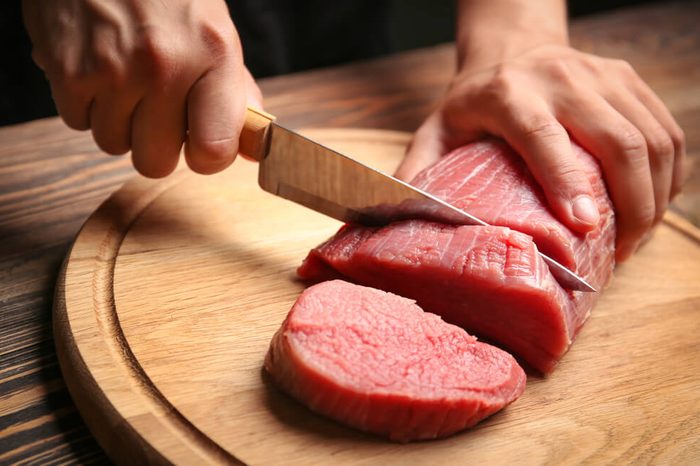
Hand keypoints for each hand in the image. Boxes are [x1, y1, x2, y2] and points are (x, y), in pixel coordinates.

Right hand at [22, 0, 261, 177]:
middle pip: (155, 163)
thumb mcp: (215, 29)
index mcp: (212, 55)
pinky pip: (78, 122)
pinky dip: (85, 102)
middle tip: (154, 107)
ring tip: (123, 77)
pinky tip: (96, 66)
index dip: (205, 157)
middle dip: (154, 143)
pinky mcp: (67, 69)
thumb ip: (234, 90)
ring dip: (117, 121)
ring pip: (113, 144)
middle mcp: (164, 66)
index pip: (214, 151)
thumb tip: (252, 145)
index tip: (198, 143)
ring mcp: (113, 70)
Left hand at [396, 44, 684, 260]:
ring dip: (654, 196)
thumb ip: (418, 172)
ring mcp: (603, 76)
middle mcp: (563, 79)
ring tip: (634, 239)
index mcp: (511, 94)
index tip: (586, 227)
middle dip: (631, 204)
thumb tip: (391, 222)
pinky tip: (652, 205)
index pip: (545, 138)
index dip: (568, 181)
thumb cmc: (472, 103)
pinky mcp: (629, 80)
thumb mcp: (435, 132)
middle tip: (619, 252)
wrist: (511, 50)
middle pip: (618, 140)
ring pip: (653, 137)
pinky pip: (666, 131)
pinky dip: (669, 174)